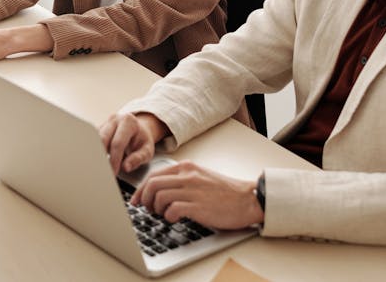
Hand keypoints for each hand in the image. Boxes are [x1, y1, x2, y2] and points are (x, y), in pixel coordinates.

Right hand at [100, 112, 166, 174]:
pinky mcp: (99, 128)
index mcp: (129, 122)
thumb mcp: (147, 150)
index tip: (113, 173)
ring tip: (101, 168)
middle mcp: (115, 119)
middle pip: (103, 139)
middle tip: (103, 173)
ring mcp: (105, 123)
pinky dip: (94, 151)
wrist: (139, 130)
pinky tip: (98, 161)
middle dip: (102, 157)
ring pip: (95, 139)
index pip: (118, 143)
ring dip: (97, 154)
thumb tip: (126, 167)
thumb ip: (138, 159)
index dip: (114, 159)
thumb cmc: (142, 141)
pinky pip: (93, 140)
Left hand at [131, 161, 262, 229]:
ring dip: (155, 208)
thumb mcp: (201, 176)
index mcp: (186, 167)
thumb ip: (182, 179)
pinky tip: (174, 218)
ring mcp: (193, 190)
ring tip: (161, 215)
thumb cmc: (225, 192)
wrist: (249, 199)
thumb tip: (159, 190)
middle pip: (152, 184)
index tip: (136, 199)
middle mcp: (187, 176)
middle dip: (143, 199)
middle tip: (146, 209)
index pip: (154, 174)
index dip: (140, 189)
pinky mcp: (198, 206)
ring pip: (159, 196)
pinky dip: (168, 216)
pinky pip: (172, 209)